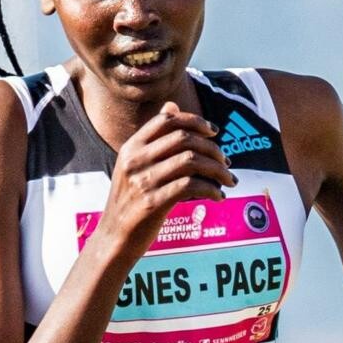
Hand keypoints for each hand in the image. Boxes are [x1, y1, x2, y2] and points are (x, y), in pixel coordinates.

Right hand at [96, 101, 236, 263]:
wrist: (114, 237)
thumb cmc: (130, 200)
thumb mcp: (135, 165)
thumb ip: (154, 138)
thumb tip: (172, 106)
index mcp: (130, 147)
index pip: (166, 120)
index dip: (194, 120)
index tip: (213, 132)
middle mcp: (134, 160)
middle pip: (183, 138)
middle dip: (212, 148)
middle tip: (225, 161)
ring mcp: (142, 181)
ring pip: (191, 161)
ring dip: (217, 169)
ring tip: (228, 180)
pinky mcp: (152, 202)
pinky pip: (191, 186)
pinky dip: (211, 189)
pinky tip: (218, 196)